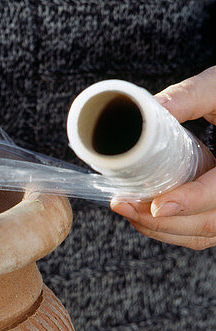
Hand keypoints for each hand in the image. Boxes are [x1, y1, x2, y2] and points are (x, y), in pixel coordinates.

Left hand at [111, 67, 215, 249]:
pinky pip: (203, 234)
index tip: (157, 205)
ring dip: (161, 229)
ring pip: (204, 234)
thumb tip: (146, 109)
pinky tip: (144, 216)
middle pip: (209, 222)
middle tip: (122, 204)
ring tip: (126, 209)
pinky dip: (173, 230)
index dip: (191, 201)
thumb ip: (188, 96)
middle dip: (161, 220)